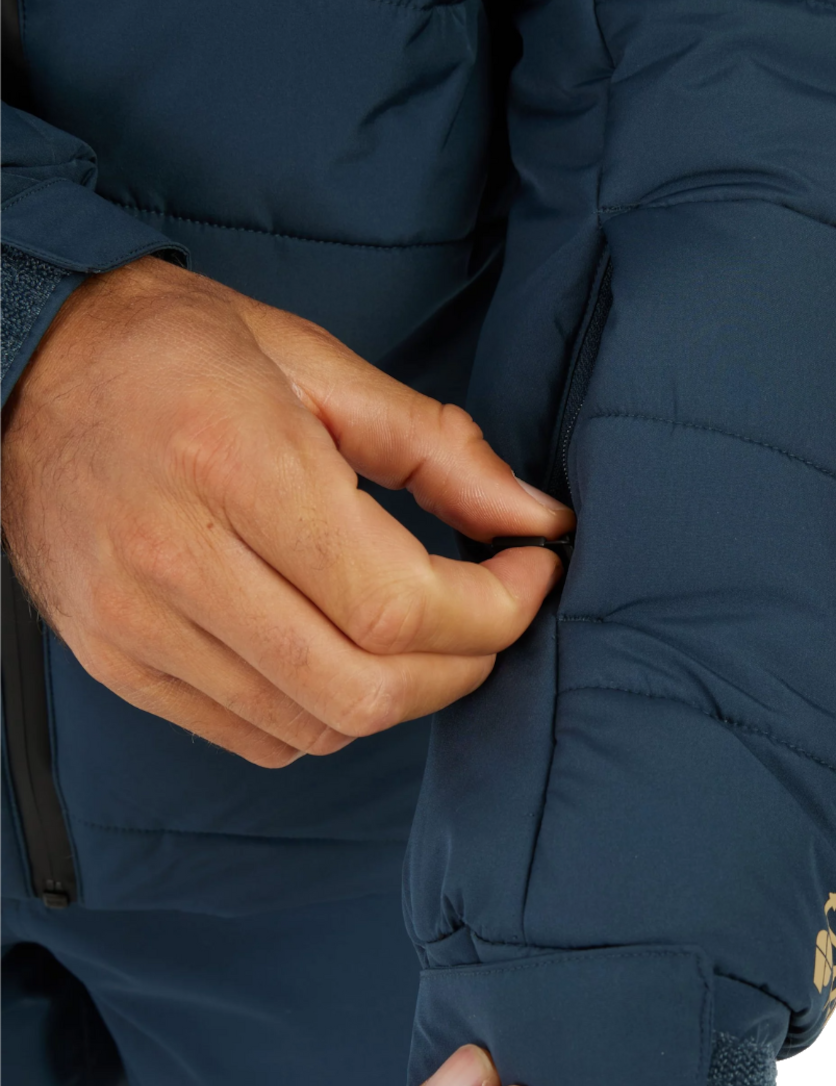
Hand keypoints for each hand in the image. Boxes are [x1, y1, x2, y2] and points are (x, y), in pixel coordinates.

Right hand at [0, 258, 571, 765]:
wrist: (27, 367)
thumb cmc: (176, 349)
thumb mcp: (316, 364)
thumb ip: (436, 448)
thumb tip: (535, 518)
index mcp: (235, 465)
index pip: (395, 604)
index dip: (492, 609)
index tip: (530, 570)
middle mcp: (174, 559)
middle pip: (363, 689)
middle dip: (462, 666)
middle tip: (491, 614)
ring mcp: (134, 625)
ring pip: (314, 725)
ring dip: (398, 694)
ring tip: (422, 631)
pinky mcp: (115, 662)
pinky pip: (253, 736)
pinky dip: (323, 714)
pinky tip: (338, 652)